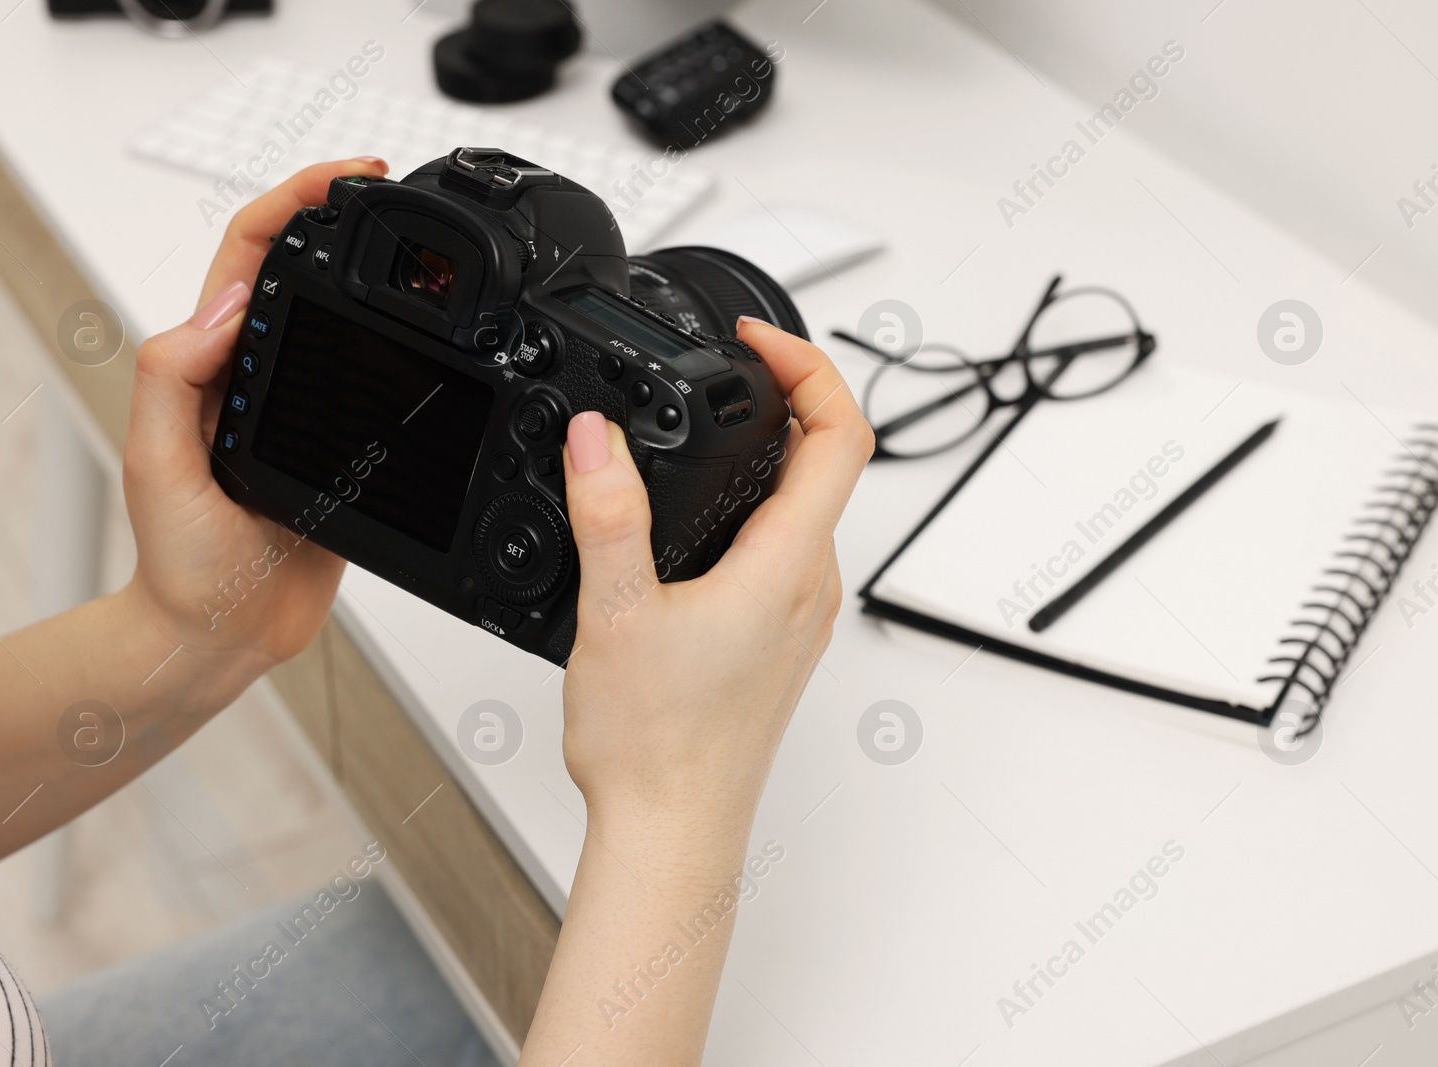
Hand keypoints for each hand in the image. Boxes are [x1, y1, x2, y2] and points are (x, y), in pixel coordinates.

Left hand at [122, 158, 388, 662]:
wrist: (221, 637)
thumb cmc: (181, 563)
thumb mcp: (158, 465)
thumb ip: (175, 381)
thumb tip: (219, 307)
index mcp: (211, 366)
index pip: (249, 259)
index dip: (294, 204)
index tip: (345, 179)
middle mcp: (257, 378)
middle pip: (297, 270)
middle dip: (336, 212)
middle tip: (384, 184)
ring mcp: (303, 412)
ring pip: (340, 322)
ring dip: (367, 271)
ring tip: (406, 239)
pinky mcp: (343, 450)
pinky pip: (374, 387)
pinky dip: (399, 351)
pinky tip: (425, 342)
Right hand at [559, 318, 873, 831]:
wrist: (672, 832)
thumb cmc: (657, 747)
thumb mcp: (615, 612)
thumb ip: (608, 513)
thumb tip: (597, 435)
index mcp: (787, 567)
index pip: (840, 435)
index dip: (810, 367)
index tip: (757, 341)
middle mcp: (809, 588)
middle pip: (829, 462)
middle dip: (786, 398)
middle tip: (729, 367)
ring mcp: (800, 617)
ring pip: (807, 508)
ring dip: (770, 456)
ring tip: (710, 428)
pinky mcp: (779, 641)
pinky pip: (786, 551)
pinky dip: (756, 509)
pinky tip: (698, 522)